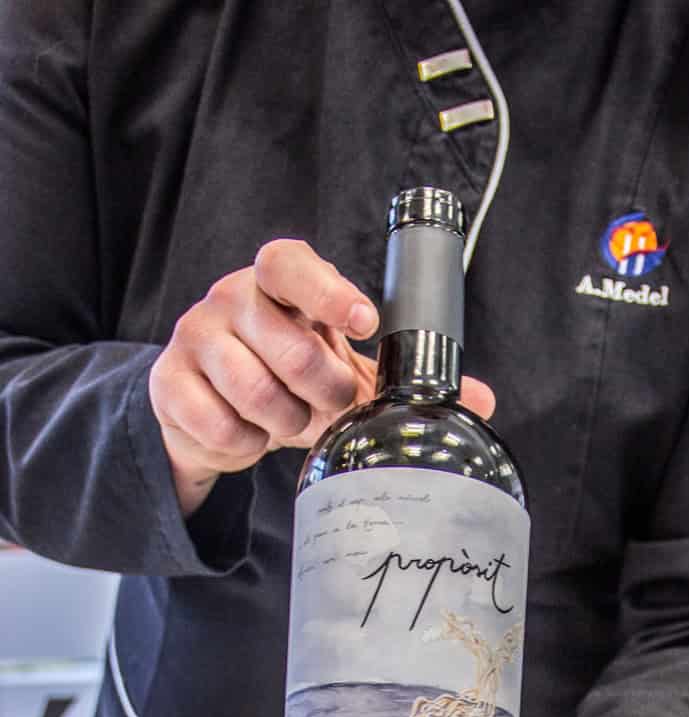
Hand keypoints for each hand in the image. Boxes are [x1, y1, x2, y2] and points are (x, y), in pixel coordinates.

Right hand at [149, 238, 495, 516]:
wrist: (215, 413)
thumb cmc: (287, 378)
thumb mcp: (345, 372)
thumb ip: (399, 381)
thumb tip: (481, 402)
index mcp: (277, 282)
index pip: (289, 263)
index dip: (326, 290)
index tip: (365, 323)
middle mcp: (229, 298)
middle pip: (287, 345)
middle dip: (323, 391)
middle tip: (330, 404)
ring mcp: (194, 338)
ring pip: (254, 391)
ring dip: (286, 421)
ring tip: (290, 421)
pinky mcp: (170, 385)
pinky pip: (221, 426)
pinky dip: (248, 444)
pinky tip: (251, 434)